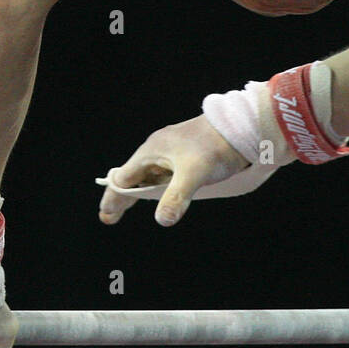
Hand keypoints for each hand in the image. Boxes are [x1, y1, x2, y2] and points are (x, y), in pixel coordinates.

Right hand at [97, 114, 273, 226]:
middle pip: (133, 176)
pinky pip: (165, 173)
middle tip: (110, 217)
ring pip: (150, 175)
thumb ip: (176, 197)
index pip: (124, 178)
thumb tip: (162, 220)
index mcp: (153, 150)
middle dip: (122, 197)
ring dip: (140, 192)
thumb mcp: (194, 173)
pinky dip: (157, 186)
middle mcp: (159, 149)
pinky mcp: (187, 154)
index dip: (114, 197)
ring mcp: (173, 151)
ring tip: (129, 207)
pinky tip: (161, 194)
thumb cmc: (216, 146)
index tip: (107, 215)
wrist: (241, 127)